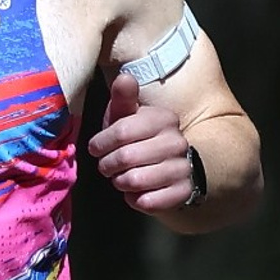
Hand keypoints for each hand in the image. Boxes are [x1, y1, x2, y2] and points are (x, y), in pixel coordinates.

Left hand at [88, 71, 195, 214]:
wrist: (167, 167)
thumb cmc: (138, 139)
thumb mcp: (127, 116)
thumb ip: (124, 98)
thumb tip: (125, 78)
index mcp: (163, 118)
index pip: (121, 131)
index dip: (101, 143)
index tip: (96, 148)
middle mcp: (177, 142)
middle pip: (125, 157)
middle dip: (108, 165)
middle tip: (107, 166)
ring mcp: (183, 168)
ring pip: (134, 181)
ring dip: (120, 182)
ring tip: (122, 177)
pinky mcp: (183, 193)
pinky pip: (147, 202)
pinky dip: (135, 200)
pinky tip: (137, 192)